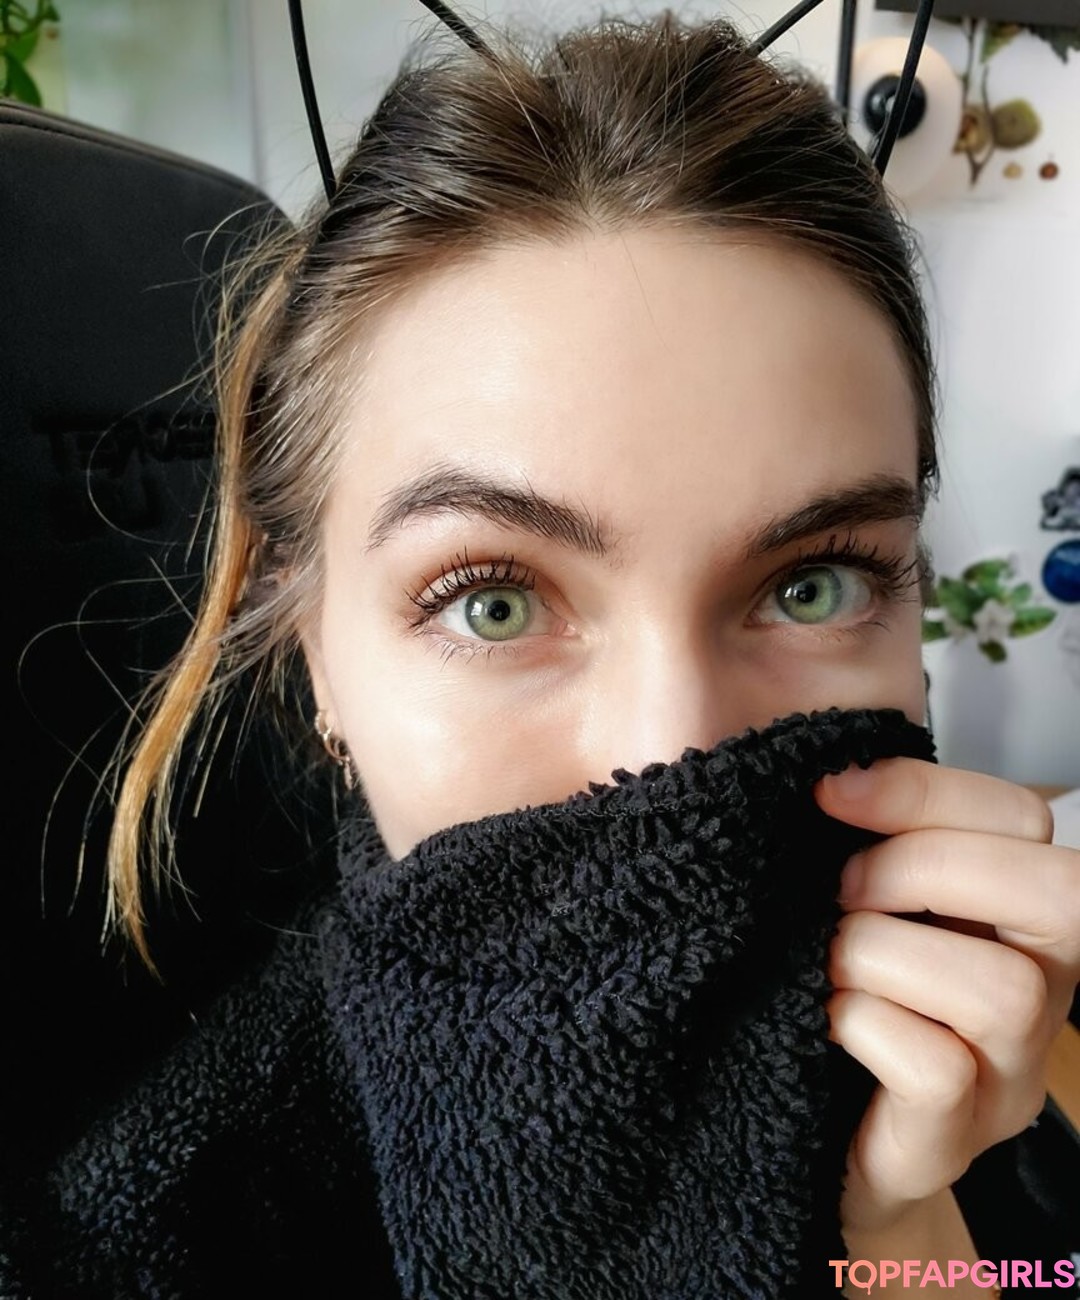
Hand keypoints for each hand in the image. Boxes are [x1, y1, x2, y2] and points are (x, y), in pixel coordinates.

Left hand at [814, 757, 1079, 1241]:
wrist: (802, 1126)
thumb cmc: (830, 984)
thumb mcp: (851, 893)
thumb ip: (859, 832)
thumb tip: (824, 768)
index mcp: (1013, 909)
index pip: (1022, 818)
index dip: (924, 790)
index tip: (826, 792)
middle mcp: (1042, 987)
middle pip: (1062, 895)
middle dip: (927, 866)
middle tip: (840, 888)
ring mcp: (1007, 1073)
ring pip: (1005, 991)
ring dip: (882, 952)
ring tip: (826, 959)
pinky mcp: (954, 1140)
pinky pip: (942, 1072)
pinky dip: (863, 1026)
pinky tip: (821, 1020)